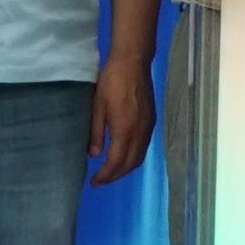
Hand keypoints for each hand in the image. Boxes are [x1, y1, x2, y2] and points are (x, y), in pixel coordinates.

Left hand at [89, 56, 154, 186]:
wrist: (133, 62)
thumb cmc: (111, 81)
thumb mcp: (97, 106)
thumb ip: (95, 132)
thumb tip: (93, 154)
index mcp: (125, 130)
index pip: (116, 162)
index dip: (105, 175)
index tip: (94, 182)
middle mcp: (140, 133)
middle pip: (130, 163)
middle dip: (116, 175)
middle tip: (101, 180)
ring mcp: (148, 127)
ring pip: (139, 156)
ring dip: (126, 168)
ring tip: (111, 171)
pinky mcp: (151, 120)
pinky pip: (144, 147)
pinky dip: (133, 156)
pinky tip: (123, 153)